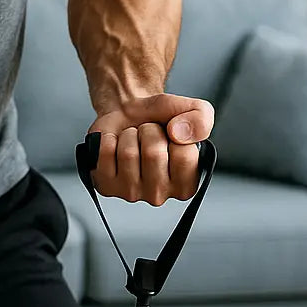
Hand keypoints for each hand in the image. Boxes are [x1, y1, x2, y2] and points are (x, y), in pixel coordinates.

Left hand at [85, 94, 214, 204]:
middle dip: (149, 131)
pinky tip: (116, 145)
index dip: (176, 134)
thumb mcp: (194, 111)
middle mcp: (160, 194)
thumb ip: (201, 121)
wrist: (129, 115)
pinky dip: (108, 139)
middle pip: (153, 154)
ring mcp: (131, 193)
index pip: (184, 157)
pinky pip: (106, 153)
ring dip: (129, 135)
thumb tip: (179, 133)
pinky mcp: (106, 185)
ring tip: (133, 139)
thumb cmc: (160, 120)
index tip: (171, 135)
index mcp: (186, 184)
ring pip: (128, 153)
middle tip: (149, 134)